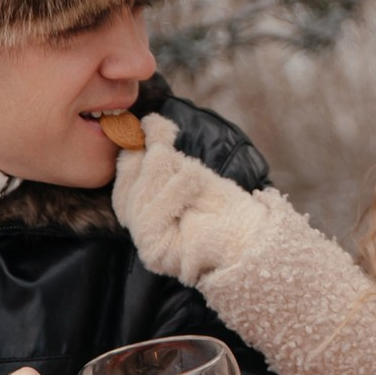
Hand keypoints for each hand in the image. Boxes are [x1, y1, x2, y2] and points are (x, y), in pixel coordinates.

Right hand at [110, 115, 266, 284]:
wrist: (250, 239)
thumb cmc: (225, 207)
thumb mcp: (191, 171)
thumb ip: (166, 153)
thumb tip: (150, 123)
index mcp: (146, 207)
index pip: (125, 178)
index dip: (134, 148)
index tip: (149, 123)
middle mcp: (141, 227)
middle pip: (126, 187)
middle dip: (147, 157)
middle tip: (165, 136)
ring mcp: (145, 242)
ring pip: (138, 198)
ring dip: (163, 173)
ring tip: (190, 168)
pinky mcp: (153, 252)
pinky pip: (151, 216)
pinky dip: (173, 191)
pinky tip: (191, 180)